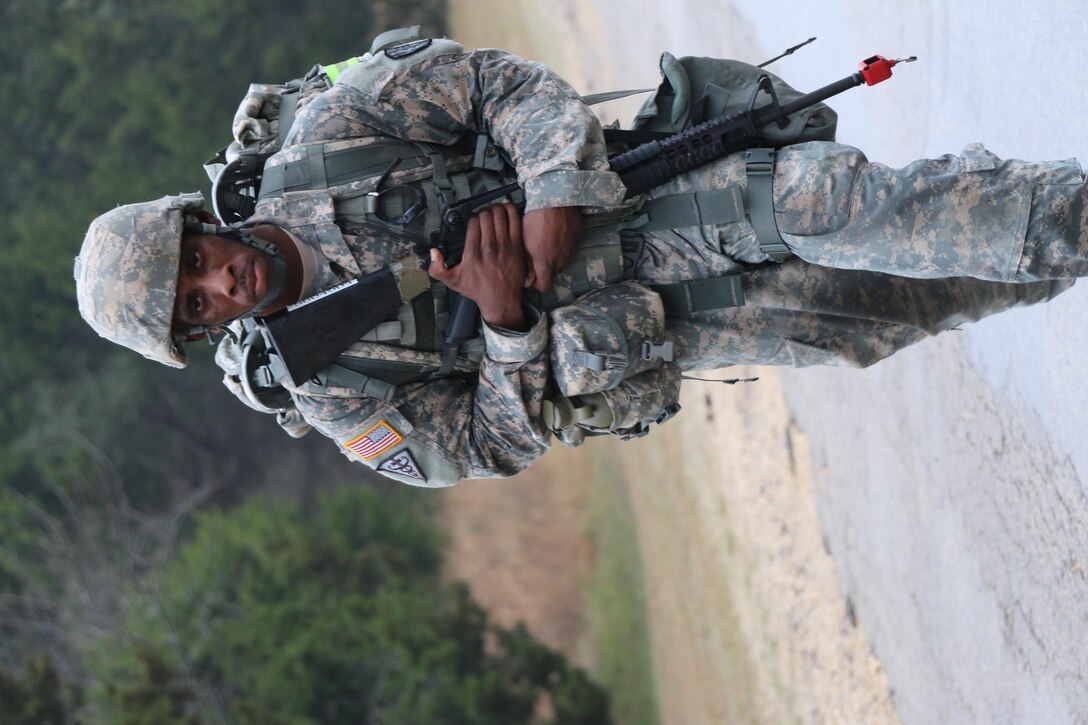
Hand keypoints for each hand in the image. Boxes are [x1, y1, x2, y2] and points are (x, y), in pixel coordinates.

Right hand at [428, 203, 527, 330]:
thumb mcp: (452, 282)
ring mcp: (504, 248)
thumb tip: (433, 252)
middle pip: (486, 216)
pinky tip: (507, 209)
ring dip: (496, 209)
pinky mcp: (517, 248)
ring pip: (500, 216)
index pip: (473, 223)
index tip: (474, 220)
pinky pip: (515, 222)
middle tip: (484, 214)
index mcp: (472, 254)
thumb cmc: (478, 290)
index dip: (472, 217)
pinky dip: (511, 212)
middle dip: (484, 211)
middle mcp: (488, 249)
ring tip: (495, 210)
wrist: (500, 301)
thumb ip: (437, 268)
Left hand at [522, 206, 581, 292]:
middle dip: (544, 269)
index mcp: (546, 265)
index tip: (531, 275)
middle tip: (535, 254)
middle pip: (552, 274)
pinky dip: (562, 247)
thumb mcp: (525, 244)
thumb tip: (527, 281)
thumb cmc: (536, 221)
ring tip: (545, 242)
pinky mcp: (577, 242)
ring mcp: (571, 252)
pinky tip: (555, 235)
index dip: (536, 283)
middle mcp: (561, 263)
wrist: (556, 201)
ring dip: (553, 258)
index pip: (544, 287)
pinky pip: (568, 251)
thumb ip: (527, 265)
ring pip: (561, 263)